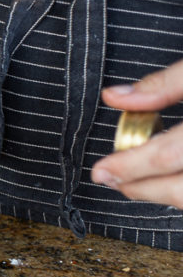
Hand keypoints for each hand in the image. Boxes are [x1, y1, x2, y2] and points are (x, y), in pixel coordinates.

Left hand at [92, 59, 182, 206]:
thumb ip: (164, 84)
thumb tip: (115, 96)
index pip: (167, 156)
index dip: (129, 166)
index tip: (100, 171)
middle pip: (181, 192)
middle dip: (141, 189)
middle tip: (113, 178)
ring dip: (163, 192)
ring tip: (137, 178)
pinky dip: (180, 187)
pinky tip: (168, 176)